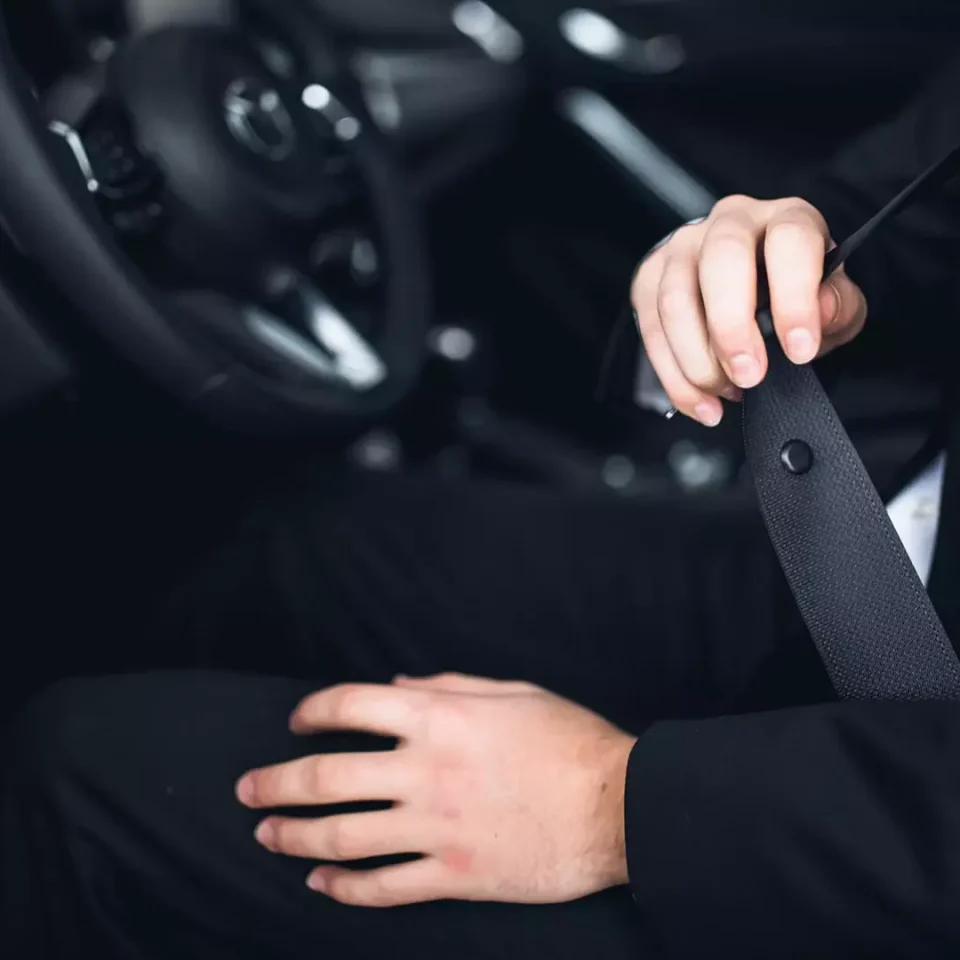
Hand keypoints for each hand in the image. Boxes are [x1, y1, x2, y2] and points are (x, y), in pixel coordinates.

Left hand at [236, 673, 636, 907]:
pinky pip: (384, 888)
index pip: (351, 705)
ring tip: (266, 834)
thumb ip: (449, 684)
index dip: (313, 709)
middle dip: (276, 783)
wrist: (617, 806)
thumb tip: (398, 682)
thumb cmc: (569, 739)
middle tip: (247, 790)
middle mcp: (425, 772)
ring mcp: (436, 829)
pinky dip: (344, 888)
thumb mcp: (512, 692)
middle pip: (327, 777)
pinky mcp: (454, 876)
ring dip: (295, 837)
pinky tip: (319, 885)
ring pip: (343, 837)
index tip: (297, 719)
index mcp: (439, 718)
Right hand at [632, 195, 867, 425]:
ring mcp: (683, 248)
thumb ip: (837, 307)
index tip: (799, 350)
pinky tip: (701, 402)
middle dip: (732, 327)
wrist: (754, 294)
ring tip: (726, 391)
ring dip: (698, 358)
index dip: (794, 297)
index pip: (789, 241)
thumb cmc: (795, 298)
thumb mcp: (834, 304)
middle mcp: (730, 222)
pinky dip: (674, 377)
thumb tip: (819, 312)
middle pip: (721, 259)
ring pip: (675, 298)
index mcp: (785, 219)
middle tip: (750, 376)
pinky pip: (650, 329)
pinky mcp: (650, 279)